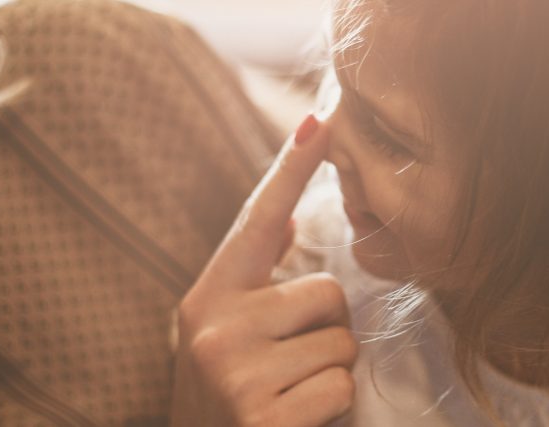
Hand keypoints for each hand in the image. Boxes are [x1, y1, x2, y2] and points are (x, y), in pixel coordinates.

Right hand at [170, 115, 356, 426]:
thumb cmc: (220, 401)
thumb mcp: (219, 337)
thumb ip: (252, 282)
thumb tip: (286, 221)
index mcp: (207, 298)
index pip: (257, 222)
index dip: (291, 169)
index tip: (321, 120)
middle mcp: (215, 326)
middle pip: (327, 293)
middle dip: (326, 331)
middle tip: (289, 366)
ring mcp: (236, 371)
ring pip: (341, 344)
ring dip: (330, 375)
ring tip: (289, 396)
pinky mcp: (262, 416)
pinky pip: (339, 389)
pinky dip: (329, 411)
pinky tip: (292, 422)